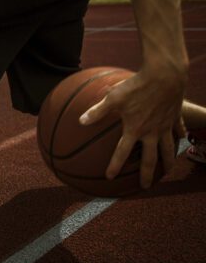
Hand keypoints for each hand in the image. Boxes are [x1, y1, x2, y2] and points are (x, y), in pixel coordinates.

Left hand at [79, 67, 185, 187]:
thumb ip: (97, 111)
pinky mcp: (176, 117)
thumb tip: (81, 121)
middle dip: (147, 174)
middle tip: (146, 186)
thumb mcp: (113, 97)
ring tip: (168, 171)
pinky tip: (182, 139)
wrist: (165, 76)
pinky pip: (178, 130)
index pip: (122, 152)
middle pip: (151, 159)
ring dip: (168, 161)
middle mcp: (152, 132)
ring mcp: (166, 125)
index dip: (114, 165)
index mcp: (135, 129)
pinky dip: (180, 136)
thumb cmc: (137, 86)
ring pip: (169, 149)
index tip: (109, 176)